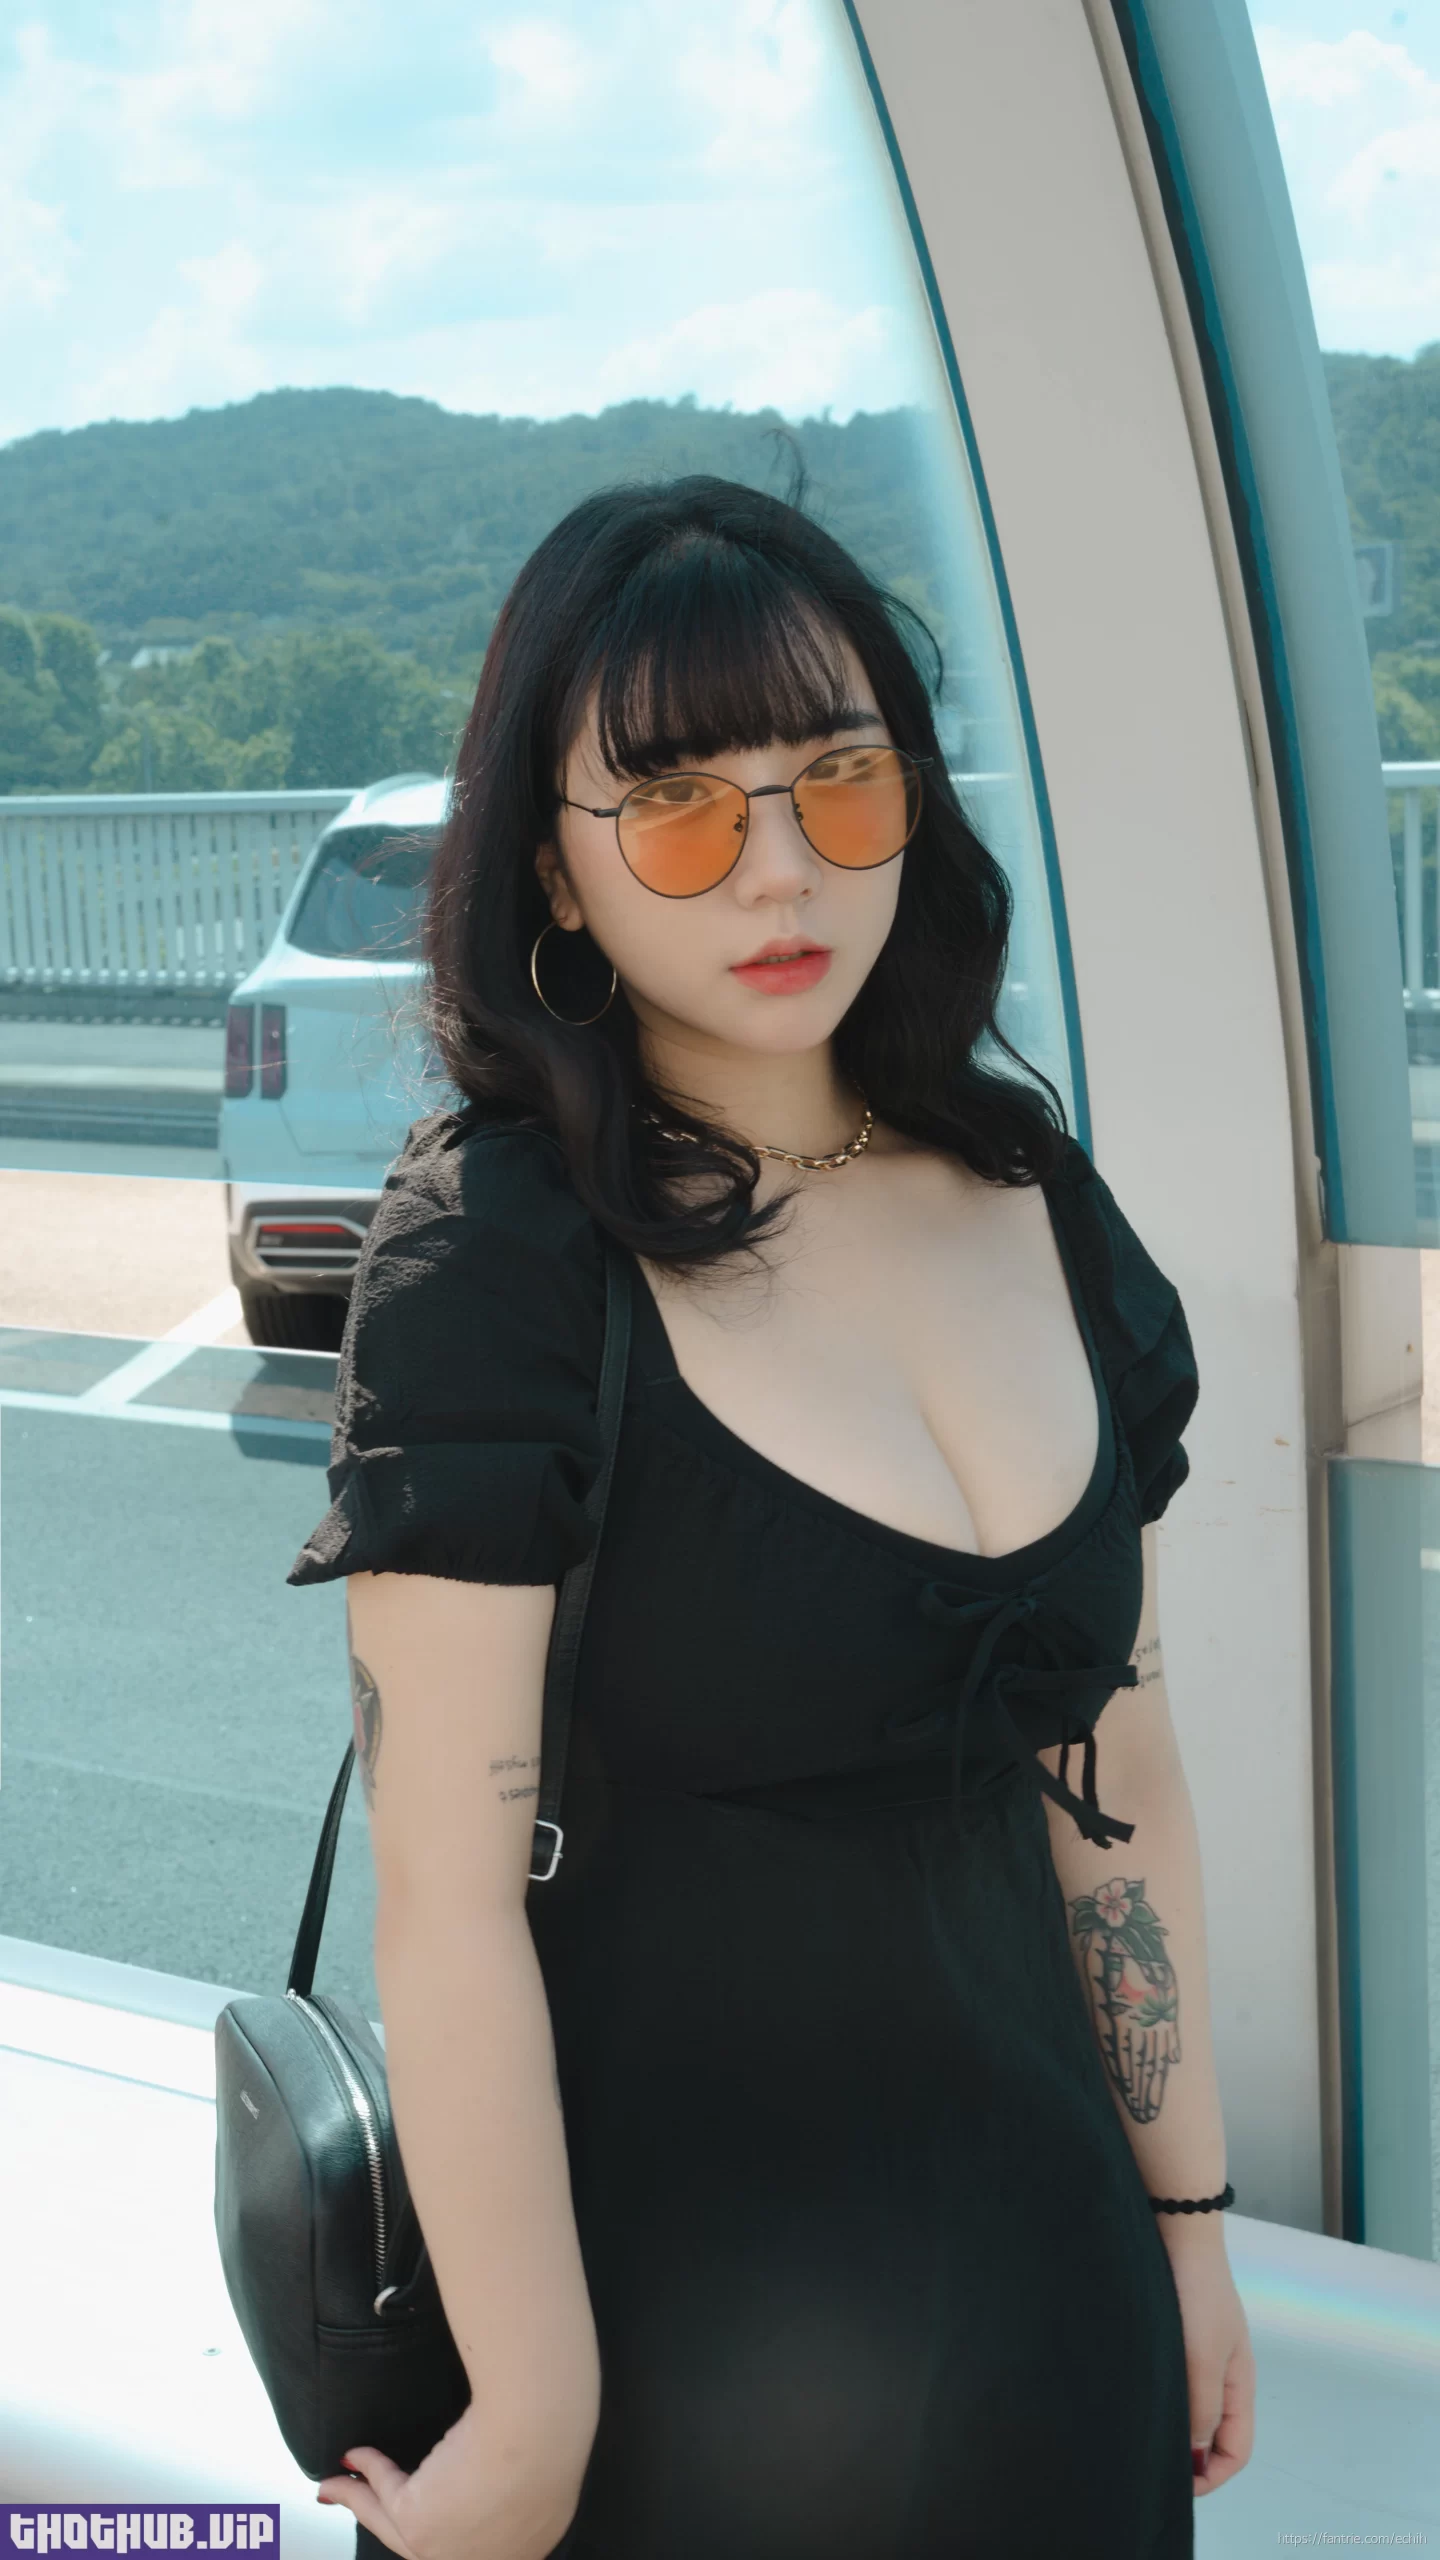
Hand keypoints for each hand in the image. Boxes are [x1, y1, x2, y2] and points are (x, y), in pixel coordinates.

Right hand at [316, 2398, 583, 2559]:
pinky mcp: (421, 2526)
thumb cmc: (556, 2420)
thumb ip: (526, 2463)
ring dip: (363, 2501)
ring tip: (339, 2482)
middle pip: (429, 2544)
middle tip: (367, 2505)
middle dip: (394, 2521)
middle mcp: (493, 2556)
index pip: (479, 2540)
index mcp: (532, 2537)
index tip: (439, 2510)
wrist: (542, 2422)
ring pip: (397, 2527)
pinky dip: (364, 2474)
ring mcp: (454, 2552)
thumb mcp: (550, 2450)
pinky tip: (353, 2456)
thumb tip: (507, 2441)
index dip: (451, 2524)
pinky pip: (383, 2499)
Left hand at [1159, 2222, 1255, 2495]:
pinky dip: (1156, 2398)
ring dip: (1169, 2426)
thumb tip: (1196, 2454)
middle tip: (1149, 2461)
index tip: (1176, 2482)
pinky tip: (1130, 2396)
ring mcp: (1196, 2354)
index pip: (1237, 2450)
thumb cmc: (1196, 2294)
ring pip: (1187, 2409)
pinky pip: (1169, 2382)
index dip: (1212, 2475)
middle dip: (1188, 2457)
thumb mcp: (1203, 2357)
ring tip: (1135, 2431)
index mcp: (1239, 2384)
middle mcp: (1219, 2375)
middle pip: (1212, 2435)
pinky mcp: (1173, 2337)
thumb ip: (1203, 2408)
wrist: (1177, 2230)